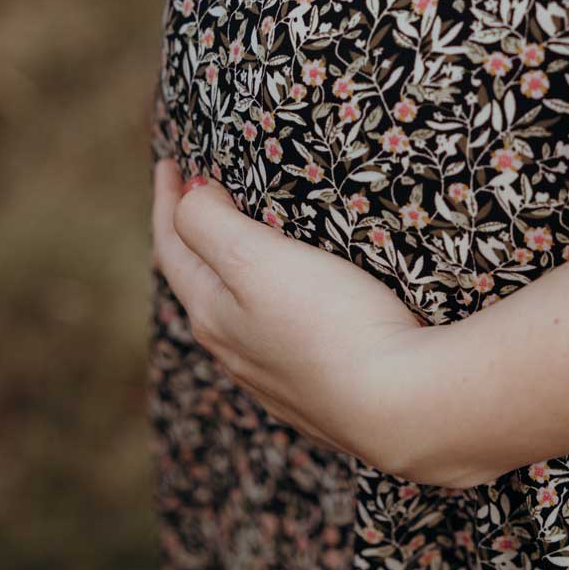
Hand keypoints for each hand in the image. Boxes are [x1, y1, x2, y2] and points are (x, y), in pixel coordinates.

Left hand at [151, 160, 436, 475]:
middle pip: (197, 283)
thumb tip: (190, 198)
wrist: (401, 406)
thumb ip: (210, 223)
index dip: (167, 200)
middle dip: (192, 237)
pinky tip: (283, 308)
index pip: (173, 247)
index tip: (169, 163)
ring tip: (236, 246)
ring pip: (233, 316)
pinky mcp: (316, 393)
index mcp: (212, 314)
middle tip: (195, 197)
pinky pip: (272, 340)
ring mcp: (274, 379)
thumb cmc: (331, 322)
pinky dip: (263, 307)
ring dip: (227, 273)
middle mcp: (234, 351)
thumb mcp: (257, 259)